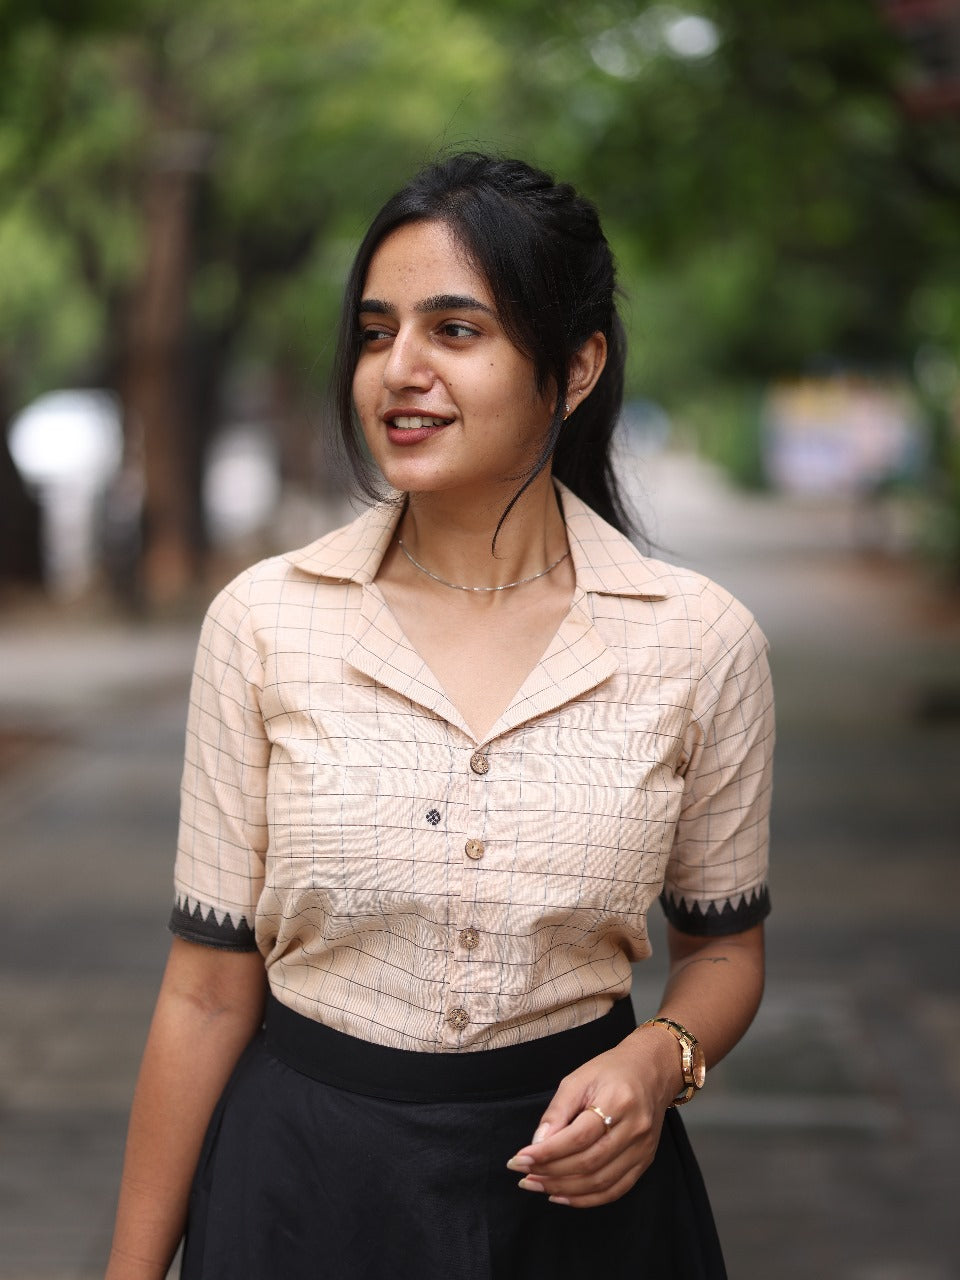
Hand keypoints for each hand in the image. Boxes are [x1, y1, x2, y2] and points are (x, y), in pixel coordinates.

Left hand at [505, 1030, 679, 1207]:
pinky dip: (586, 1199)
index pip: (578, 1137)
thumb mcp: (577, 1079)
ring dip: (564, 1189)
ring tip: (536, 1185)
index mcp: (617, 1101)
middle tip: (523, 1174)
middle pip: (589, 1163)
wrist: (649, 1071)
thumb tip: (536, 1144)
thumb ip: (557, 1112)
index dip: (547, 1152)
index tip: (519, 1158)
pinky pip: (614, 1190)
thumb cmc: (610, 1071)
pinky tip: (562, 1196)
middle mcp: (634, 1128)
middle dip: (551, 1173)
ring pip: (600, 1182)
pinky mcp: (644, 1162)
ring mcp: (642, 1149)